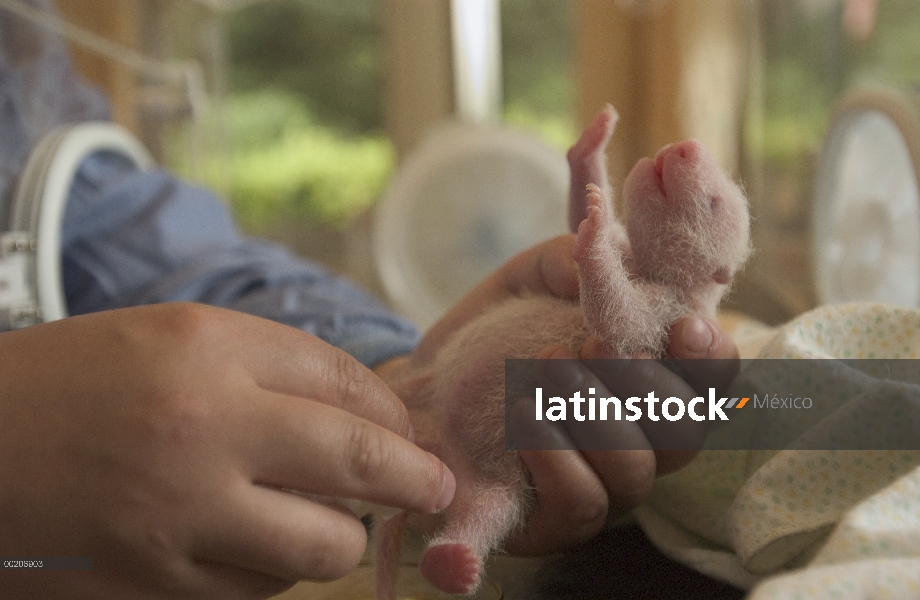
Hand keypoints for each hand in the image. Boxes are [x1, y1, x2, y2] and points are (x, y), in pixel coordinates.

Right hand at [0, 303, 454, 598]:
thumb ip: (280, 364)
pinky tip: (255, 539)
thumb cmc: (87, 378)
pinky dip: (277, 566)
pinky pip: (262, 588)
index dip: (397, 414)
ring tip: (323, 513)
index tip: (417, 433)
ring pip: (322, 546)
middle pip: (359, 461)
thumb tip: (374, 412)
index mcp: (211, 351)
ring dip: (339, 532)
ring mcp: (181, 516)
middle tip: (439, 487)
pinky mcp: (159, 582)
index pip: (345, 382)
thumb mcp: (181, 335)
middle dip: (419, 479)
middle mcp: (204, 429)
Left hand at [382, 233, 738, 555]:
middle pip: (685, 434)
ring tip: (544, 368)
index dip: (712, 358)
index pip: (712, 382)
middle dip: (643, 384)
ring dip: (593, 414)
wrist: (423, 384)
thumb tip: (604, 253)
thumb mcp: (530, 277)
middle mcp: (638, 439)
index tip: (683, 324)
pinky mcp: (553, 520)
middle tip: (588, 343)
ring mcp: (600, 483)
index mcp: (649, 379)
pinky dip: (557, 457)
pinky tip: (522, 415)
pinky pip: (582, 504)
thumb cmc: (494, 332)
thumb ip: (571, 258)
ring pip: (635, 471)